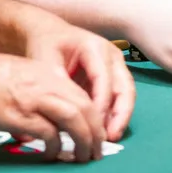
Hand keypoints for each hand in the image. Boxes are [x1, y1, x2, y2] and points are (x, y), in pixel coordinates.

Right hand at [0, 50, 105, 161]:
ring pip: (73, 119)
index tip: (98, 133)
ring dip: (84, 141)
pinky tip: (52, 155)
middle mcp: (45, 82)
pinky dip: (56, 147)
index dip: (95, 117)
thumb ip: (41, 88)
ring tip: (83, 157)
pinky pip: (48, 133)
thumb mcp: (21, 75)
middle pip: (84, 107)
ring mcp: (32, 97)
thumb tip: (58, 113)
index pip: (83, 95)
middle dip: (96, 132)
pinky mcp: (18, 114)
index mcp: (47, 72)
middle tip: (97, 151)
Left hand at [23, 16, 135, 140]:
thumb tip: (63, 110)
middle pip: (124, 87)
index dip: (101, 103)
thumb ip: (56, 83)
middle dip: (120, 114)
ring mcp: (115, 66)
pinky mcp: (113, 77)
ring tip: (109, 138)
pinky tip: (104, 131)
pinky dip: (114, 115)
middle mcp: (111, 56)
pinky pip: (119, 98)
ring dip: (120, 117)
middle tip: (110, 137)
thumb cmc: (47, 44)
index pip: (104, 78)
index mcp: (95, 48)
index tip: (93, 125)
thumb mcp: (45, 60)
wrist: (49, 34)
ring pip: (126, 94)